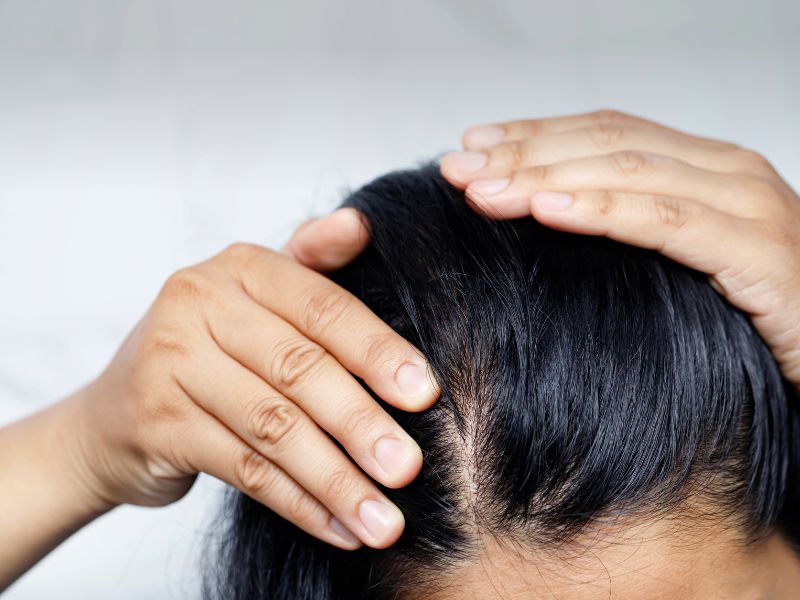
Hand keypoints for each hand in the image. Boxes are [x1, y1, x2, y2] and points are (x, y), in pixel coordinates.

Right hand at [74, 208, 437, 549]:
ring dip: (336, 479)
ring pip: (274, 427)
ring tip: (384, 519)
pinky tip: (339, 528)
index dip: (378, 351)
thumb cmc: (210, 349)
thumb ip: (312, 264)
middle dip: (361, 422)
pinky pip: (245, 470)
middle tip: (409, 467)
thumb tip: (362, 225)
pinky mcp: (156, 423)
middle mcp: (198, 303)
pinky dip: (299, 503)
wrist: (115, 412)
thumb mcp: (256, 298)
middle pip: (299, 368)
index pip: (322, 308)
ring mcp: (170, 363)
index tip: (426, 394)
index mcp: (239, 267)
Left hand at [439, 110, 799, 391]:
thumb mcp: (680, 261)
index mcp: (705, 166)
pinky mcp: (758, 251)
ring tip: (483, 189)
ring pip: (628, 172)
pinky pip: (665, 221)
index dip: (533, 133)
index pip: (604, 131)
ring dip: (544, 176)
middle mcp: (727, 171)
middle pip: (606, 144)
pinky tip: (548, 208)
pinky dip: (602, 210)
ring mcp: (748, 205)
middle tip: (458, 168)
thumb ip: (628, 230)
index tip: (472, 146)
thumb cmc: (751, 315)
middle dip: (522, 153)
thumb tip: (543, 218)